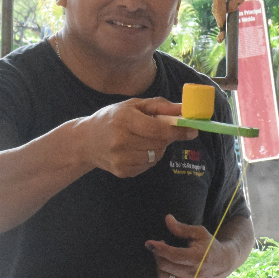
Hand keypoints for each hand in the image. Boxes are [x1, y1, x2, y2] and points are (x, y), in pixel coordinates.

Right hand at [74, 98, 196, 177]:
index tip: (193, 130)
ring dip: (157, 148)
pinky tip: (135, 149)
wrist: (85, 141)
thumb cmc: (112, 118)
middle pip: (159, 144)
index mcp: (124, 120)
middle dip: (166, 138)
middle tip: (162, 131)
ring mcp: (121, 159)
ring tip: (143, 139)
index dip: (178, 131)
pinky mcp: (122, 172)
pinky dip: (148, 157)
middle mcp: (121, 141)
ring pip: (156, 156)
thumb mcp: (133, 105)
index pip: (158, 130)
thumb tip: (184, 110)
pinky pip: (148, 165)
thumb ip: (160, 106)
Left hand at [146, 214, 235, 277]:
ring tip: (163, 257)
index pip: (173, 255)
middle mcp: (194, 274)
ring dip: (159, 266)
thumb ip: (182, 228)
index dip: (159, 248)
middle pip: (165, 266)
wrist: (223, 264)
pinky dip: (163, 276)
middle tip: (158, 247)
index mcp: (198, 258)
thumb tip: (167, 219)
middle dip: (158, 255)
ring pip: (163, 277)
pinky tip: (167, 268)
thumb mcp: (199, 233)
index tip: (149, 243)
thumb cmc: (210, 246)